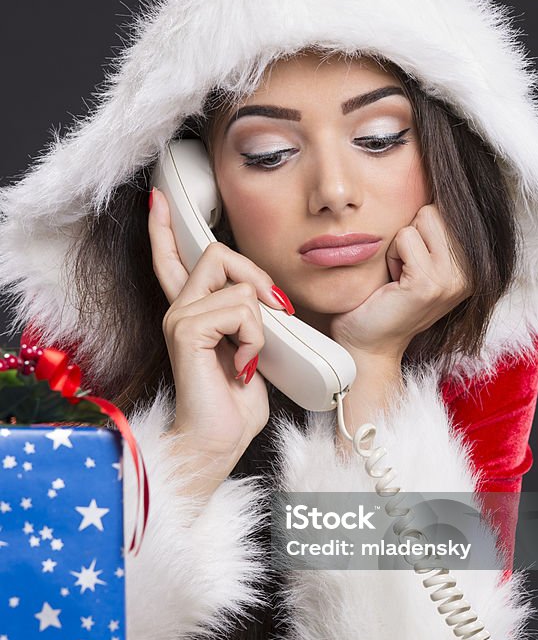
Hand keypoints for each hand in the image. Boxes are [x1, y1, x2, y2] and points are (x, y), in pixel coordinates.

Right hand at [148, 188, 288, 486]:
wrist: (217, 441)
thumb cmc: (234, 404)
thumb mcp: (251, 347)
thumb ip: (249, 316)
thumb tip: (265, 295)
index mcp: (190, 312)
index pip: (174, 260)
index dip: (166, 228)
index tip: (160, 198)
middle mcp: (179, 309)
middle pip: (218, 253)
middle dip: (257, 277)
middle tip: (275, 316)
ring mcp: (179, 317)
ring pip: (240, 287)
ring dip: (260, 326)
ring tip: (247, 361)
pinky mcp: (187, 329)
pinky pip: (241, 310)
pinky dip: (254, 339)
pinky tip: (241, 367)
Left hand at [331, 205, 469, 364]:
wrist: (367, 342)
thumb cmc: (385, 298)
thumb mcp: (421, 258)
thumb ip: (436, 229)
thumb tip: (440, 178)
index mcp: (474, 264)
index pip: (449, 209)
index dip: (421, 227)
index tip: (415, 261)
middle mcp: (472, 272)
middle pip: (434, 211)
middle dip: (410, 233)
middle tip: (404, 268)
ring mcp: (453, 279)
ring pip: (420, 221)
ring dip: (400, 244)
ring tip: (399, 275)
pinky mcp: (429, 284)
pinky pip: (405, 239)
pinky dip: (391, 256)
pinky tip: (393, 283)